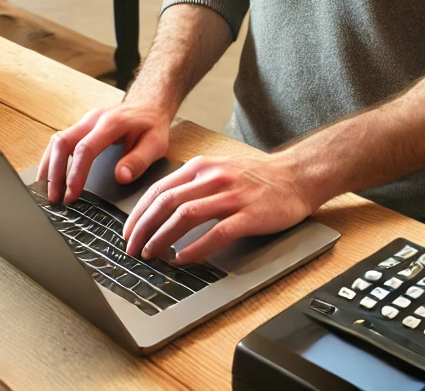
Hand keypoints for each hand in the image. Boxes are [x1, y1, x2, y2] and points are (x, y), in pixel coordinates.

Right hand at [36, 101, 173, 204]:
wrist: (149, 104)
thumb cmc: (152, 125)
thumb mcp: (156, 143)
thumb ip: (139, 160)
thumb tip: (120, 177)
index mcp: (111, 123)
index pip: (85, 149)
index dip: (75, 174)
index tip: (71, 196)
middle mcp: (93, 119)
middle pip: (62, 143)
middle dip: (54, 173)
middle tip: (53, 199)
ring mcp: (84, 122)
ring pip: (56, 141)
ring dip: (48, 167)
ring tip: (45, 192)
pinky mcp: (81, 127)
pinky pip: (60, 141)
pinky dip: (51, 160)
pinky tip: (49, 177)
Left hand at [122, 152, 315, 266]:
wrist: (296, 175)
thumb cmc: (257, 177)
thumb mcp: (219, 169)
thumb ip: (193, 183)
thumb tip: (161, 208)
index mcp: (202, 166)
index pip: (159, 189)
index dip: (139, 212)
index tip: (128, 232)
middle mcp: (213, 177)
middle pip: (167, 202)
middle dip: (144, 227)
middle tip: (132, 248)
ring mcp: (231, 195)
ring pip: (186, 215)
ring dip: (163, 237)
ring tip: (152, 254)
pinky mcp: (248, 214)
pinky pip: (216, 232)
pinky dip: (196, 247)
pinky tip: (183, 258)